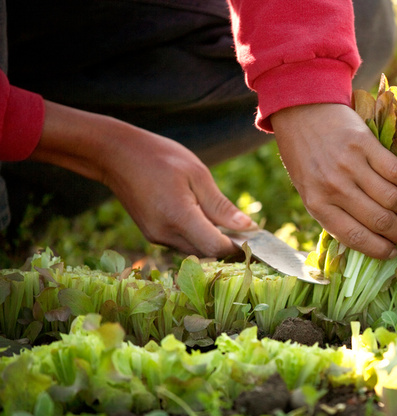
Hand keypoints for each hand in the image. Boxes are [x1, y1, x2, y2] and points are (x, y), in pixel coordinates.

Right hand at [31, 101, 251, 256]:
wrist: (115, 154)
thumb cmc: (159, 156)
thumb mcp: (197, 174)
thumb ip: (221, 205)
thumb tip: (248, 227)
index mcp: (179, 217)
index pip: (216, 247)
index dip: (239, 248)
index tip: (256, 241)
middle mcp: (165, 233)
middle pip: (207, 253)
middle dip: (230, 247)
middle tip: (250, 235)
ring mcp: (156, 237)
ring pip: (195, 250)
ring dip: (214, 242)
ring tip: (231, 226)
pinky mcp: (152, 234)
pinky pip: (183, 242)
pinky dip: (198, 236)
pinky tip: (206, 219)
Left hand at [271, 103, 396, 258]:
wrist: (300, 112)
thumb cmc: (304, 155)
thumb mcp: (308, 188)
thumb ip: (332, 210)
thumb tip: (366, 236)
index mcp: (317, 204)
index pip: (355, 237)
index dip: (379, 249)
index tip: (393, 253)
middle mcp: (334, 187)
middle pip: (378, 220)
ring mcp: (350, 165)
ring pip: (392, 198)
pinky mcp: (365, 143)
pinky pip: (396, 171)